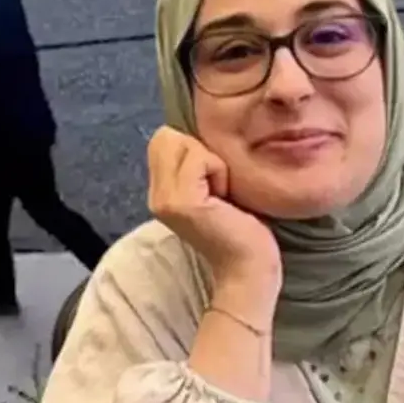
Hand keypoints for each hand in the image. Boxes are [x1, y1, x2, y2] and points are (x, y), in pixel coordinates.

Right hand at [146, 126, 281, 293]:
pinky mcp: (181, 202)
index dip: (193, 150)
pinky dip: (219, 171)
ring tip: (221, 194)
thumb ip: (193, 166)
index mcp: (160, 192)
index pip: (162, 139)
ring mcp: (164, 200)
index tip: (211, 184)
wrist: (248, 266)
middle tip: (217, 187)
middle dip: (200, 152)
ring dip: (211, 162)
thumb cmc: (241, 228)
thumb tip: (195, 137)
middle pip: (166, 136)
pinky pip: (199, 158)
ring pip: (182, 143)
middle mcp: (155, 196)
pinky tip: (224, 198)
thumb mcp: (210, 189)